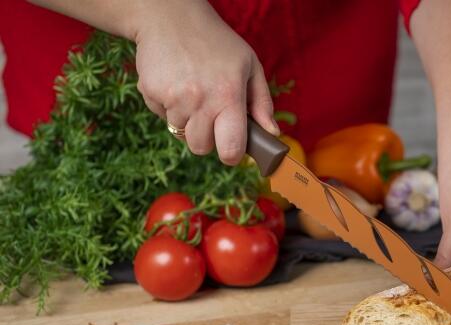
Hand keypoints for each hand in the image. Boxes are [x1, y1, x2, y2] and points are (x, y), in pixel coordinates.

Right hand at [132, 1, 277, 164]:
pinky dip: (168, 107)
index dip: (232, 154)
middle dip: (207, 138)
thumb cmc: (216, 43)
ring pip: (180, 134)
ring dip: (187, 121)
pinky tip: (175, 85)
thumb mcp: (249, 65)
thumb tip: (272, 134)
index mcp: (229, 96)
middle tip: (211, 116)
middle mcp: (200, 100)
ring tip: (193, 93)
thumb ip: (262, 102)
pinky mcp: (150, 93)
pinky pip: (161, 117)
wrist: (170, 17)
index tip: (232, 147)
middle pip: (201, 148)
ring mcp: (173, 98)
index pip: (230, 149)